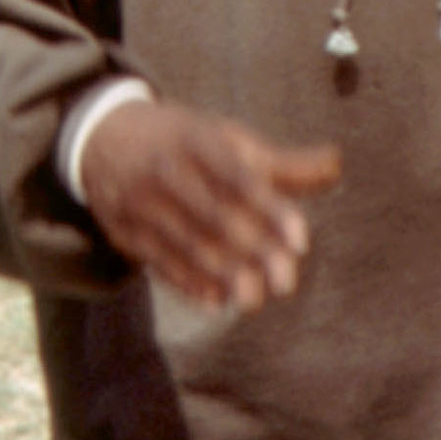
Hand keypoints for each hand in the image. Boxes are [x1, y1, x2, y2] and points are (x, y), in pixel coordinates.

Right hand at [77, 99, 341, 311]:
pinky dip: (186, 282)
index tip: (301, 242)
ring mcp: (138, 203)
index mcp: (197, 141)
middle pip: (213, 217)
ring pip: (185, 243)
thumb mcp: (228, 139)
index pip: (239, 179)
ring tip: (255, 300)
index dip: (271, 210)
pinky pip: (156, 260)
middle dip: (251, 251)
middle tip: (287, 283)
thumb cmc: (186, 142)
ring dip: (221, 274)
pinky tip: (215, 301)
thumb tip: (336, 166)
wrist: (103, 138)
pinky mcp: (123, 230)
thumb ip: (281, 163)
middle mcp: (164, 172)